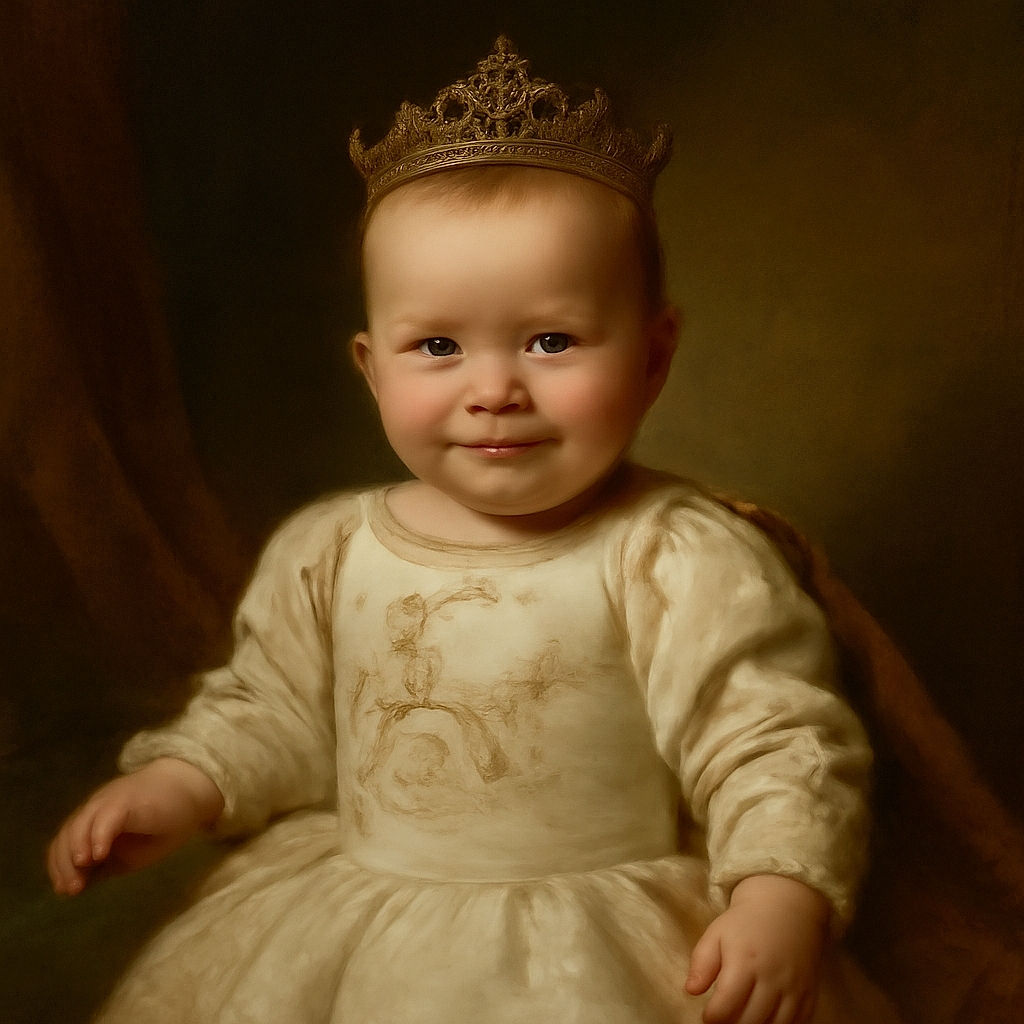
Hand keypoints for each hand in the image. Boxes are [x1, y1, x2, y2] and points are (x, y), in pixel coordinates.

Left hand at [47, 758, 223, 894]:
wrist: (193, 789)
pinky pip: (106, 817)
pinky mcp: (127, 799)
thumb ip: (106, 865)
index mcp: (94, 819)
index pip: (64, 842)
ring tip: (80, 879)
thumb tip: (80, 883)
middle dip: (65, 866)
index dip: (60, 867)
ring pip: (79, 826)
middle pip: (67, 835)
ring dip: (76, 854)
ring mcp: (110, 800)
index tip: (65, 890)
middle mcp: (96, 807)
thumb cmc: (164, 822)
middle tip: (72, 890)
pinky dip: (98, 837)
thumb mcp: (131, 853)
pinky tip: (99, 856)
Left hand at [684, 874, 829, 1023]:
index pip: (726, 1006)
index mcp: (745, 962)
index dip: (713, 1018)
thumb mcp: (716, 934)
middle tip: (724, 1018)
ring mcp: (794, 988)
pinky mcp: (809, 994)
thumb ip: (702, 963)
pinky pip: (796, 1023)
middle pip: (749, 1021)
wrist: (786, 907)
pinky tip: (765, 1018)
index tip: (707, 1016)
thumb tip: (691, 991)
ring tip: (743, 1018)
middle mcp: (772, 978)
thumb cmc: (745, 922)